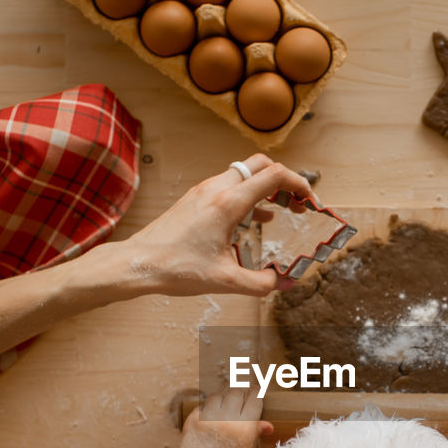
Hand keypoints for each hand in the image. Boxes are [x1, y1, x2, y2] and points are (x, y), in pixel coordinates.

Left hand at [116, 154, 316, 296]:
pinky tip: (252, 220)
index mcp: (228, 203)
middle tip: (297, 202)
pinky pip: (229, 186)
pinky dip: (248, 196)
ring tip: (281, 212)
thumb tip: (284, 282)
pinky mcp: (195, 198)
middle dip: (284, 179)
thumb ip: (261, 283)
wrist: (137, 263)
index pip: (273, 176)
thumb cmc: (175, 268)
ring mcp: (203, 191)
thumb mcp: (225, 281)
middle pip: (260, 165)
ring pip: (244, 174)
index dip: (298, 184)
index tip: (310, 200)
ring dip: (266, 188)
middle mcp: (216, 189)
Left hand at [178, 389, 272, 447]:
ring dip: (223, 399)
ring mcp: (209, 419)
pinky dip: (208, 409)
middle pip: (236, 392)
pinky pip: (204, 406)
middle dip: (240, 392)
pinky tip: (211, 418)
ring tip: (225, 407)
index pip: (254, 400)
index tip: (255, 390)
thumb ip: (255, 433)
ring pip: (218, 396)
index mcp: (245, 428)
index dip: (255, 393)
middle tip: (240, 395)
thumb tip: (269, 426)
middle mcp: (228, 420)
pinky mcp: (194, 420)